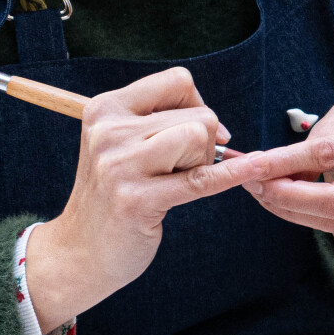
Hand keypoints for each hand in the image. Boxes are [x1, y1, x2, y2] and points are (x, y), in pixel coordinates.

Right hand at [27, 67, 287, 328]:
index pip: (177, 82)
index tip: (195, 133)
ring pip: (199, 137)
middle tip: (177, 172)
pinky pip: (202, 179)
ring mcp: (119, 166)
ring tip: (176, 182)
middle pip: (198, 115)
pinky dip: (234, 174)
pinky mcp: (136, 201)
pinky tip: (255, 168)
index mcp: (104, 109)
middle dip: (204, 145)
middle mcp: (108, 132)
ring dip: (203, 163)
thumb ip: (160, 123)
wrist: (78, 252)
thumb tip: (219, 128)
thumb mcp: (119, 145)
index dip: (198, 105)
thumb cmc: (113, 194)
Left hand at [231, 99, 333, 238]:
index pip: (330, 154)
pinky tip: (284, 203)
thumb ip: (311, 147)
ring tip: (263, 194)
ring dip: (292, 210)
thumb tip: (271, 175)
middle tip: (255, 186)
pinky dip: (306, 216)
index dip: (287, 162)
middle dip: (288, 197)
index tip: (253, 166)